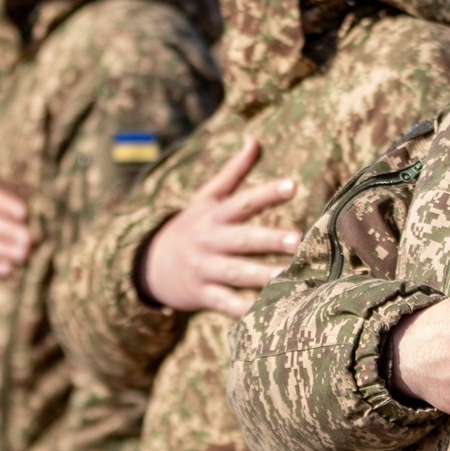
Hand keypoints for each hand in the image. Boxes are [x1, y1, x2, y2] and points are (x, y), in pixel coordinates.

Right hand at [139, 137, 299, 316]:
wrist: (151, 266)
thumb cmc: (191, 227)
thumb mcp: (207, 198)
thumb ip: (234, 171)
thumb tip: (254, 138)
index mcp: (215, 215)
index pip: (244, 201)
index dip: (267, 193)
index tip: (293, 185)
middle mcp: (210, 241)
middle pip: (242, 239)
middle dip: (269, 239)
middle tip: (297, 238)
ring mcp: (206, 269)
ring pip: (236, 273)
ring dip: (261, 276)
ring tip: (288, 277)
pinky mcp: (203, 295)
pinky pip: (225, 304)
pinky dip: (243, 310)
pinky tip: (266, 312)